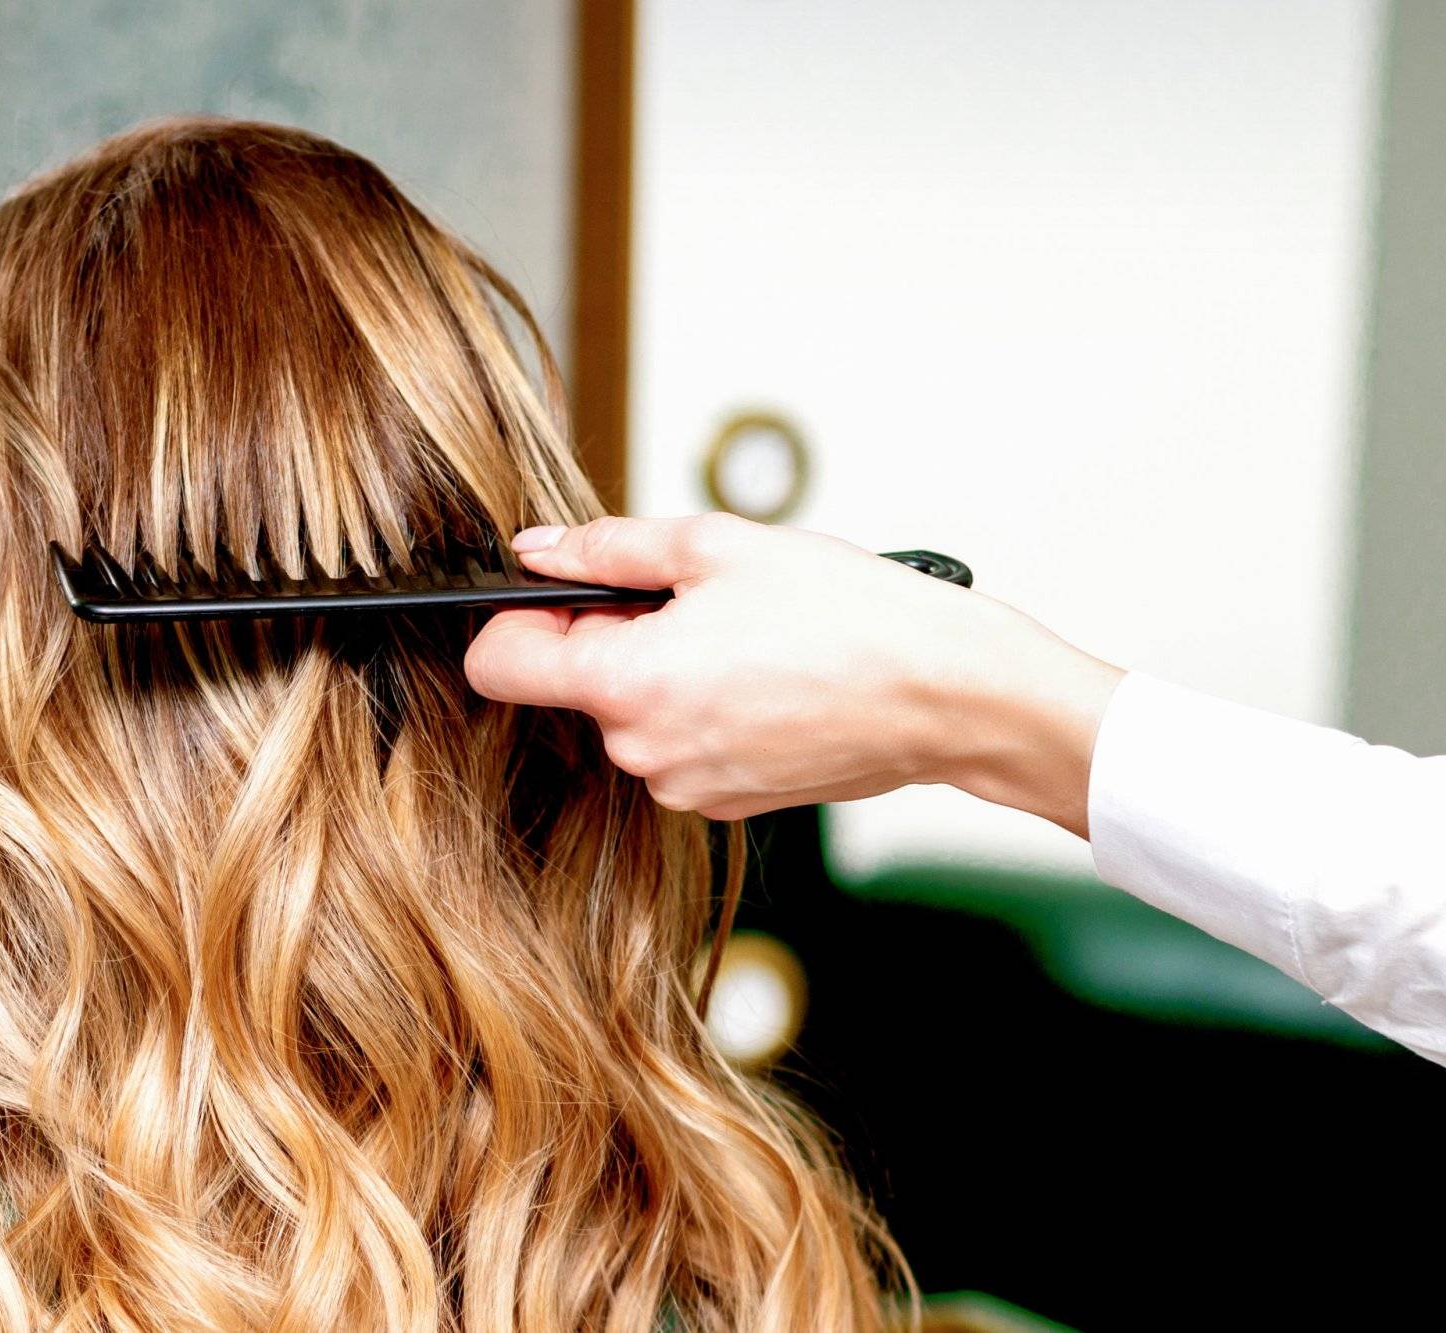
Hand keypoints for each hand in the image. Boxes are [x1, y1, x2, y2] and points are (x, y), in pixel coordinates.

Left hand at [462, 513, 1125, 835]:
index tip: (561, 591)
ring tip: (743, 637)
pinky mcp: (725, 803)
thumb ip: (608, 548)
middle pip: (573, 687)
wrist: (947, 694)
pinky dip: (702, 707)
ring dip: (662, 671)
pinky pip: (679, 744)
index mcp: (628, 685)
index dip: (516, 617)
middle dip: (612, 637)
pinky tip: (764, 676)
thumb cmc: (850, 615)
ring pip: (631, 715)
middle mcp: (645, 754)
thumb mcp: (719, 546)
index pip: (498, 664)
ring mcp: (685, 787)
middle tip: (692, 600)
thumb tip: (539, 550)